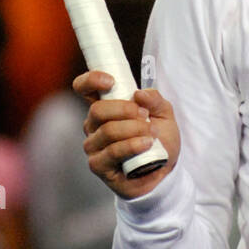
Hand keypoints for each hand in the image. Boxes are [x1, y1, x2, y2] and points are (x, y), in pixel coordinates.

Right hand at [73, 71, 179, 200]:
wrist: (165, 168)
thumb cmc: (159, 139)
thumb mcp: (164, 114)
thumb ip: (155, 100)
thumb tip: (139, 94)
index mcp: (105, 107)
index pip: (84, 88)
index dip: (91, 80)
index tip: (110, 81)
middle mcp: (93, 125)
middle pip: (98, 110)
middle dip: (125, 110)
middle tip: (145, 116)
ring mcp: (94, 146)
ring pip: (108, 131)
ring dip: (134, 130)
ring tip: (152, 134)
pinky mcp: (98, 165)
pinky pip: (112, 151)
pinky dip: (132, 146)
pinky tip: (146, 145)